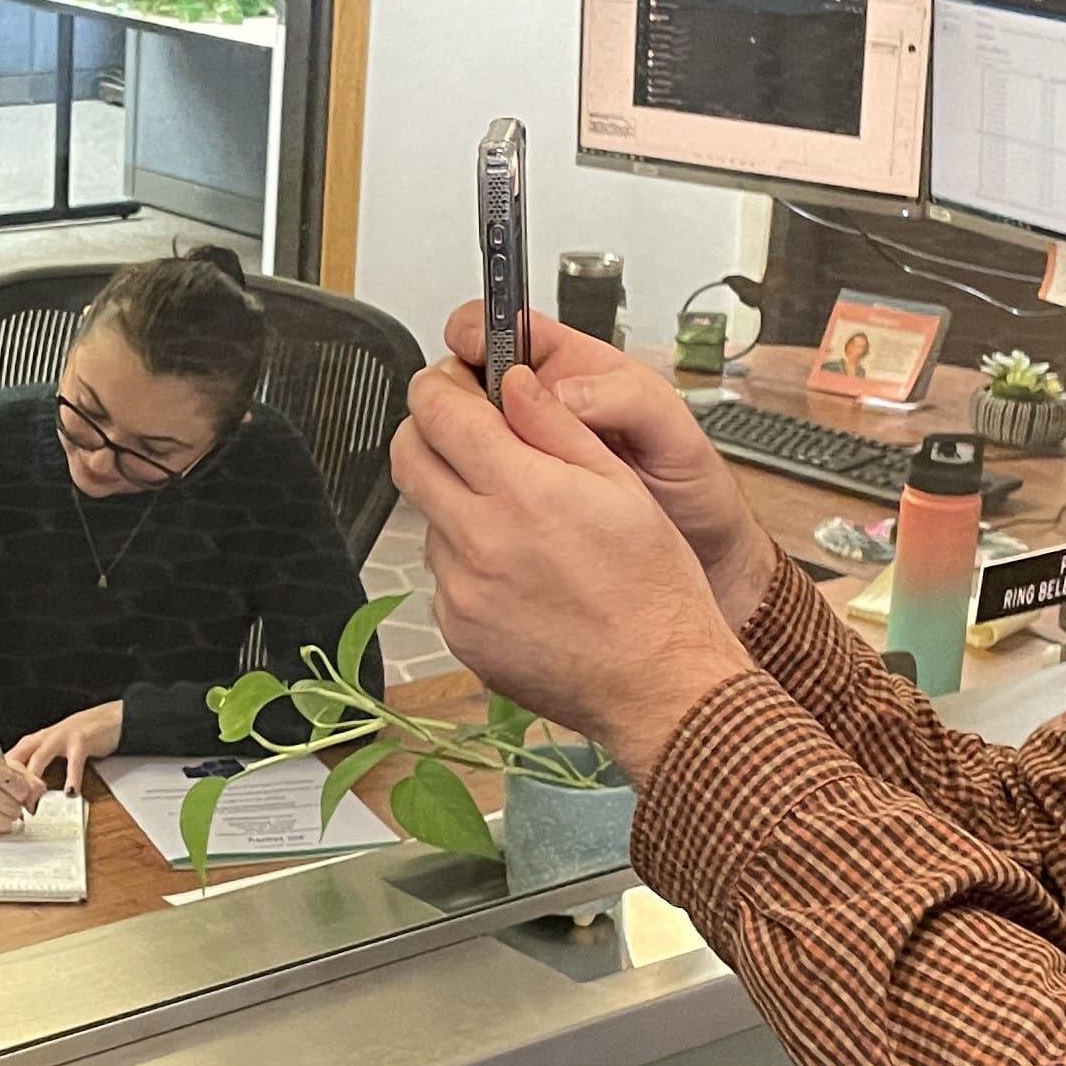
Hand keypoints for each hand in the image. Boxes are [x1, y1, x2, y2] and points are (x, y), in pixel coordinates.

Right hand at [0, 744, 46, 834]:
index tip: (18, 790)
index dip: (23, 791)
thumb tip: (38, 794)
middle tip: (7, 799)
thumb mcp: (0, 763)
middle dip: (14, 805)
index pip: (19, 787)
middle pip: (12, 807)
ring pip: (3, 822)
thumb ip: (25, 777)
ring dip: (5, 817)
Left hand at [8, 700, 123, 793]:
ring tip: (33, 801)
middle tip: (12, 804)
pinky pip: (74, 762)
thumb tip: (27, 792)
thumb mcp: (54, 748)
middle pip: (18, 758)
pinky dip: (72, 779)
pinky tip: (71, 792)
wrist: (109, 718)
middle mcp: (44, 738)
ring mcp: (61, 738)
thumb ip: (40, 765)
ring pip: (39, 759)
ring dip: (33, 781)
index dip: (2, 779)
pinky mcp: (81, 741)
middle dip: (13, 782)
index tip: (2, 800)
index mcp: (35, 741)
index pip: (9, 759)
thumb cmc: (81, 735)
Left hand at [391, 351, 753, 781]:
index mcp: (522, 492)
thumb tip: (512, 381)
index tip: (453, 381)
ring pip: (428, 517)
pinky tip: (519, 572)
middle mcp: (477, 541)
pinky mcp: (457, 631)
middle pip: (408, 457)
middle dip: (427, 430)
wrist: (657, 683)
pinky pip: (444, 575)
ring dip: (454, 500)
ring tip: (517, 519)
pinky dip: (468, 560)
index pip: (438, 412)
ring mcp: (460, 591)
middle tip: (462, 430)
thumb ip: (557, 425)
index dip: (439, 384)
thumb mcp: (620, 484)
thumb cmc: (654, 587)